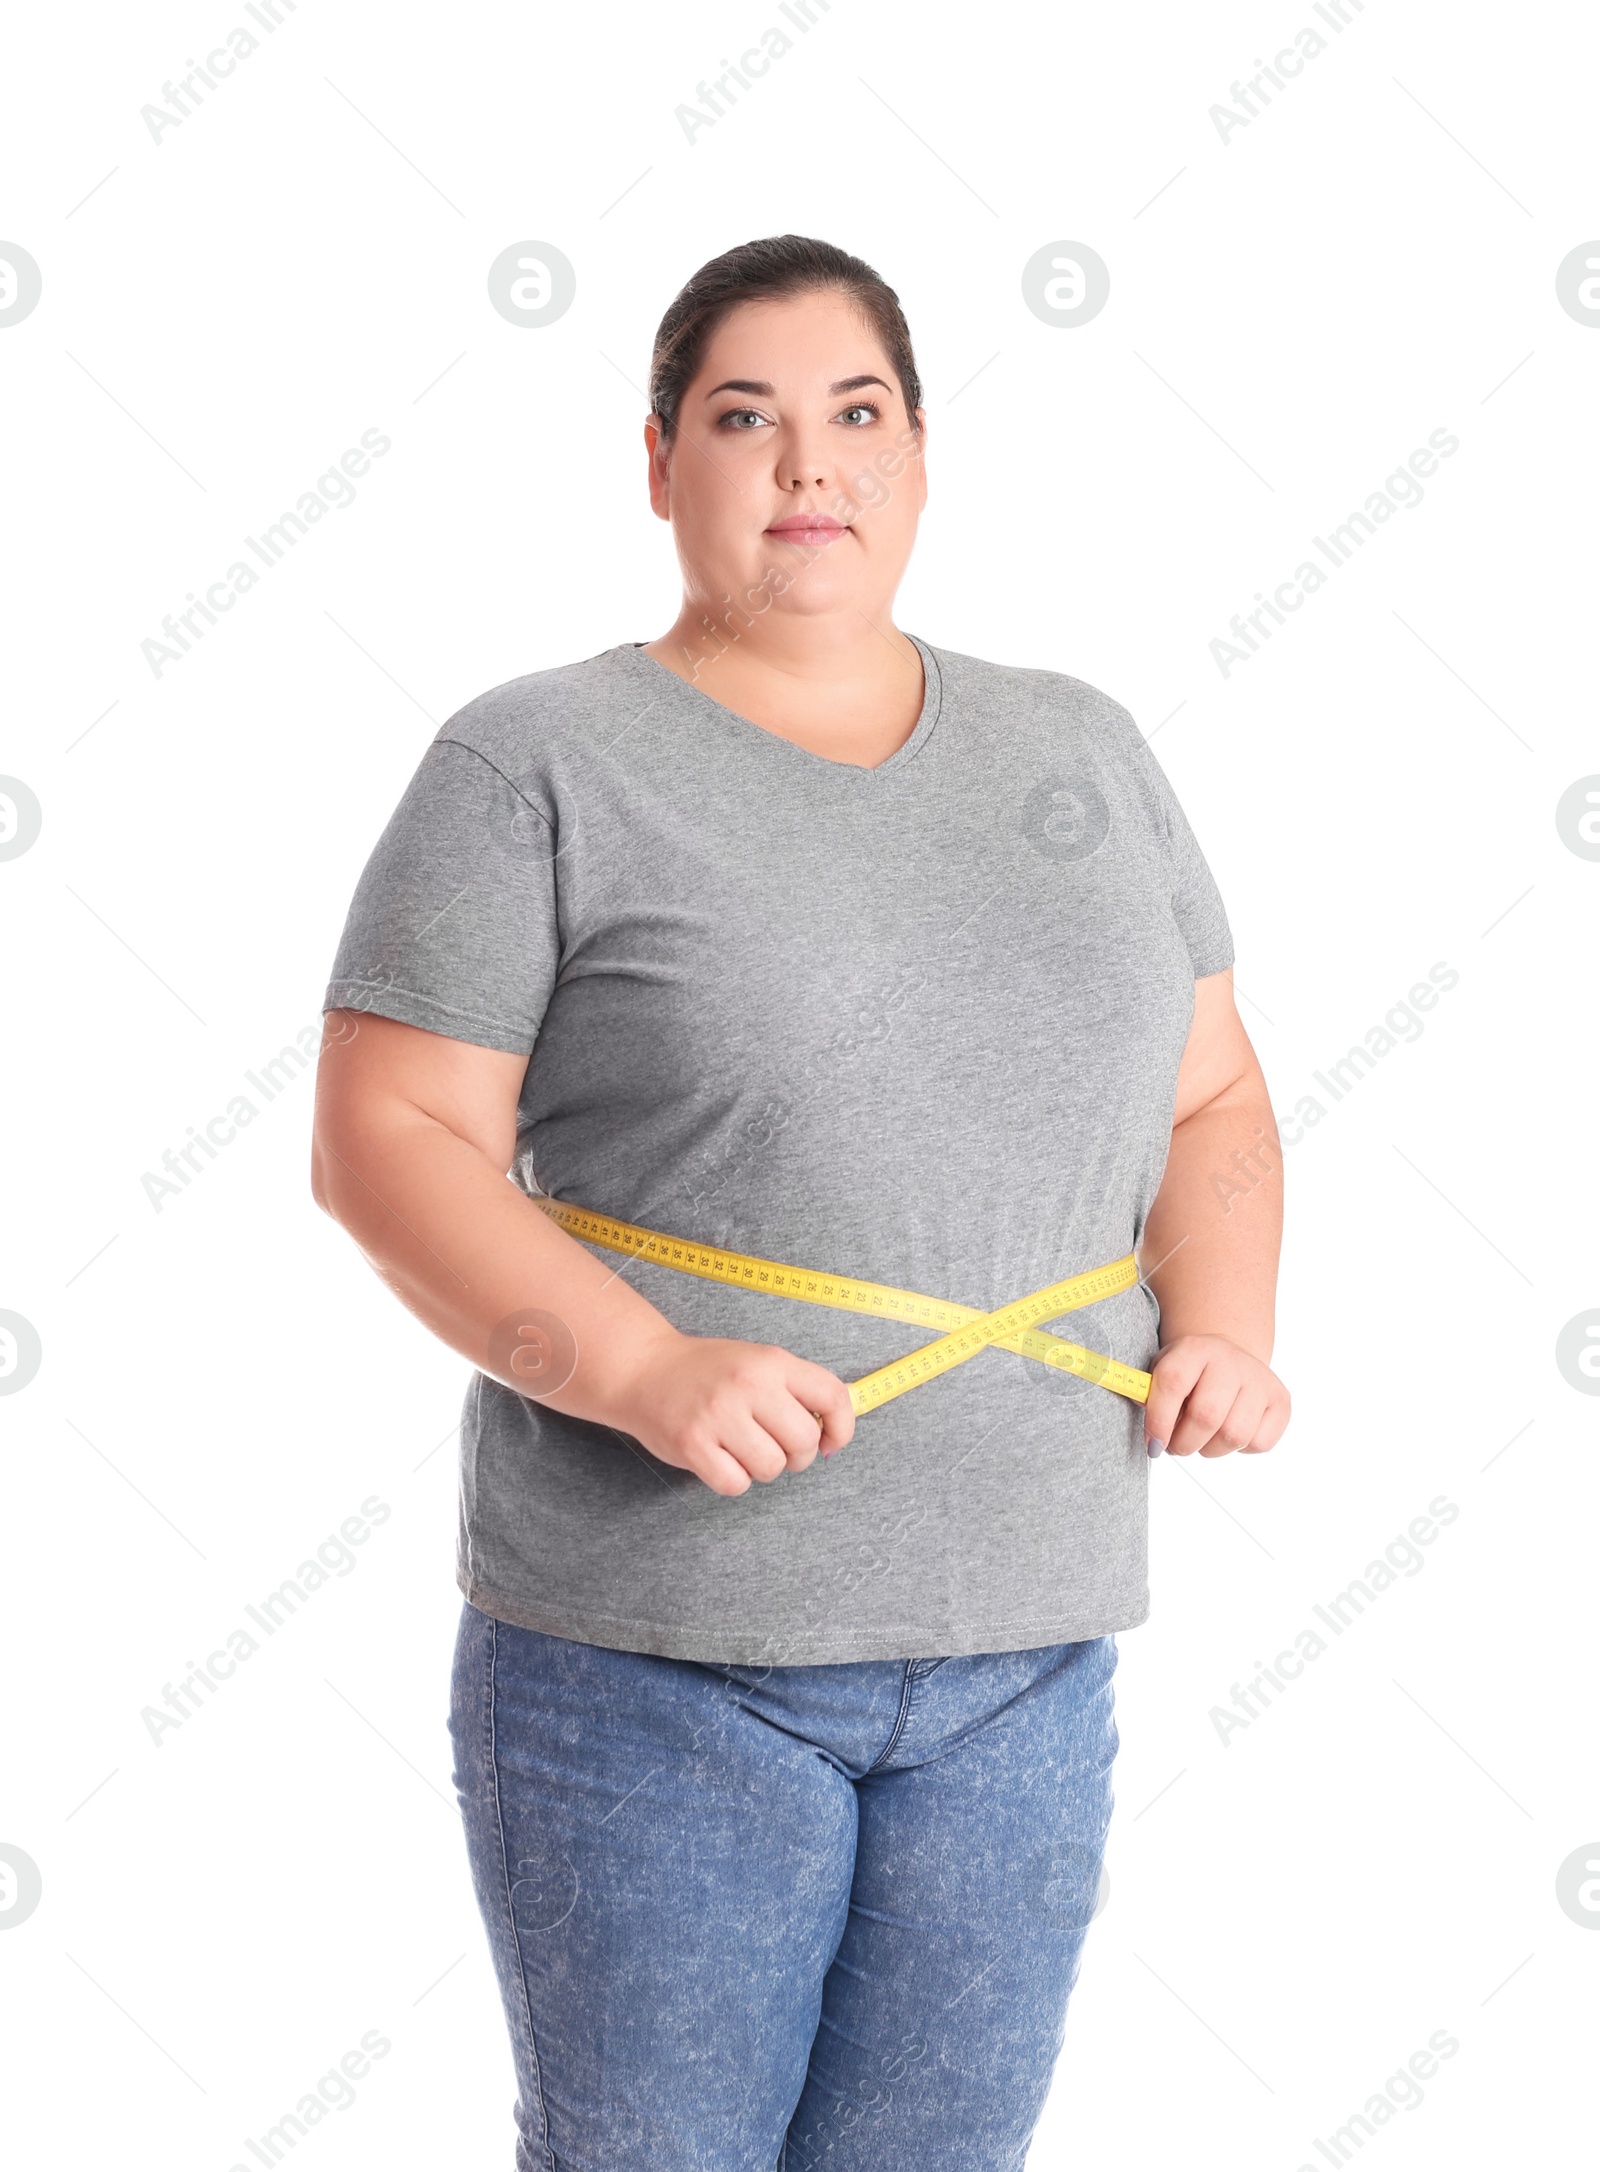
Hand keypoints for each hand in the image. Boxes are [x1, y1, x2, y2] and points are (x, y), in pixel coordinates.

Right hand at [609, 1330, 856, 1495]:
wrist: (642, 1369)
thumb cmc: (707, 1371)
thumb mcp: (757, 1361)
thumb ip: (795, 1389)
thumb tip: (832, 1435)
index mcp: (771, 1361)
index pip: (832, 1396)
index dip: (841, 1428)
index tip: (830, 1443)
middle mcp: (748, 1385)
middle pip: (804, 1442)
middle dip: (797, 1455)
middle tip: (775, 1446)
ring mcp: (719, 1415)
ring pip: (772, 1468)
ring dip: (762, 1468)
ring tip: (741, 1448)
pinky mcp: (693, 1444)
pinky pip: (736, 1484)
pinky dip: (732, 1479)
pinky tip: (719, 1458)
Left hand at [1143, 1335, 1289, 1458]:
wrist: (1229, 1356)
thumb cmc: (1189, 1373)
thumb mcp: (1162, 1371)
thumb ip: (1148, 1395)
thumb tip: (1150, 1433)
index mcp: (1194, 1349)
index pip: (1172, 1383)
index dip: (1158, 1420)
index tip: (1153, 1443)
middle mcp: (1231, 1360)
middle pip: (1206, 1416)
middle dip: (1184, 1443)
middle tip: (1175, 1446)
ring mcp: (1260, 1380)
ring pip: (1233, 1435)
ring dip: (1210, 1449)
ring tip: (1201, 1440)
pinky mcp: (1281, 1401)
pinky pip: (1259, 1443)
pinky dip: (1239, 1448)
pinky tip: (1228, 1432)